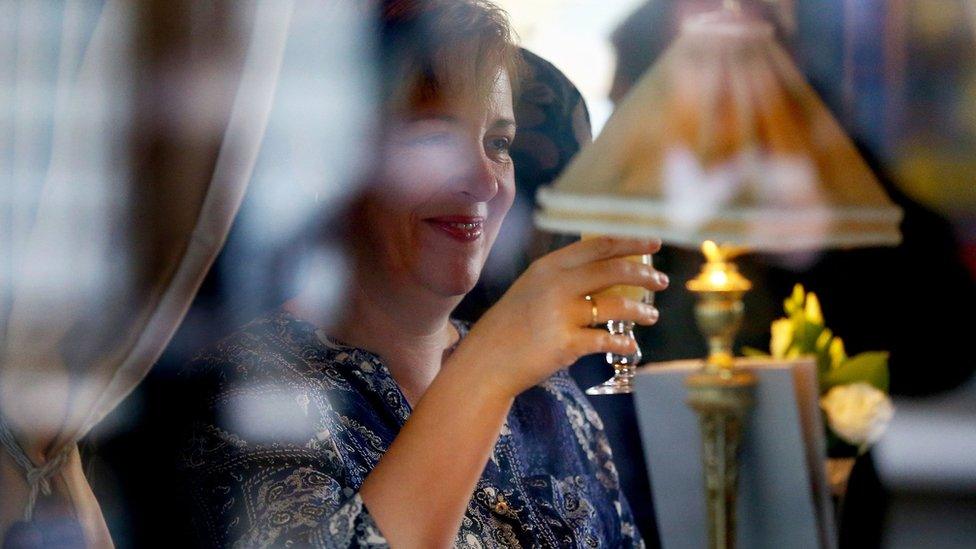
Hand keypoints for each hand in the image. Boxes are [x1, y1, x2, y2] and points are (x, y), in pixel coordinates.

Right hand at [452, 236, 667, 398]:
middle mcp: (556, 285)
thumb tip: (605, 273)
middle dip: (643, 275)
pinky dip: (623, 343)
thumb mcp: (531, 289)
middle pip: (612, 271)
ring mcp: (561, 315)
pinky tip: (630, 346)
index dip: (629, 242)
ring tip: (651, 317)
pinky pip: (606, 341)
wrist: (488, 360)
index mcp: (548, 267)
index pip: (597, 246)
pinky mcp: (567, 345)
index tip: (653, 243)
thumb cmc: (510, 325)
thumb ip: (562, 278)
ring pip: (616, 307)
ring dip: (640, 312)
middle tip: (661, 281)